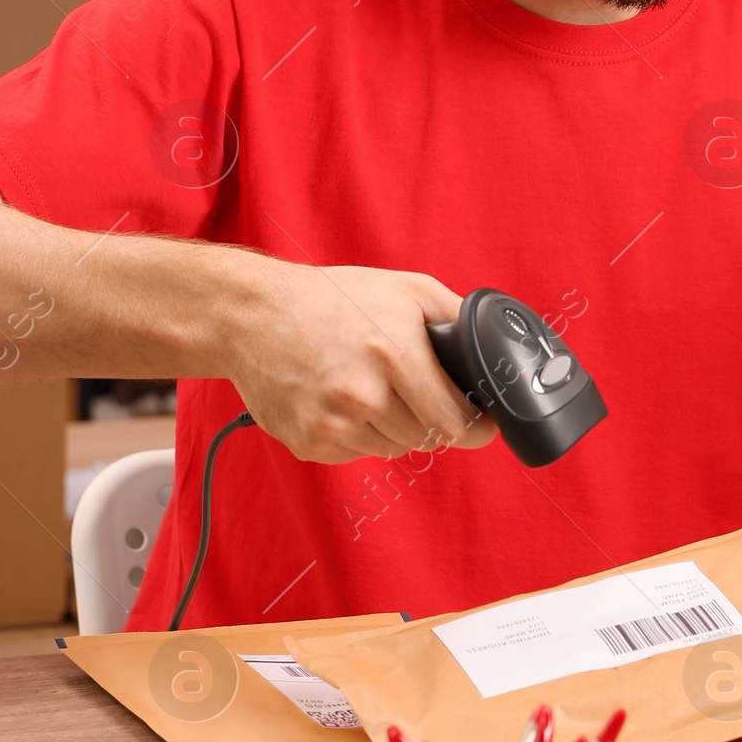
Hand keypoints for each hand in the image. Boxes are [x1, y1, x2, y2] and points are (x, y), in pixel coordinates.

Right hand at [215, 256, 496, 464]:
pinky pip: (356, 452)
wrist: (252, 315)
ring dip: (394, 427)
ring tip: (372, 387)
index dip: (475, 427)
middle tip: (416, 391)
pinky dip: (359, 433)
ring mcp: (332, 425)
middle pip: (426, 438)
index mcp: (394, 355)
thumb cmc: (332, 298)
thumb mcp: (405, 289)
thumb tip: (489, 350)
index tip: (483, 425)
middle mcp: (363, 396)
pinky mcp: (308, 443)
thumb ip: (455, 318)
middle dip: (431, 419)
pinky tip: (341, 399)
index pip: (454, 422)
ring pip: (392, 448)